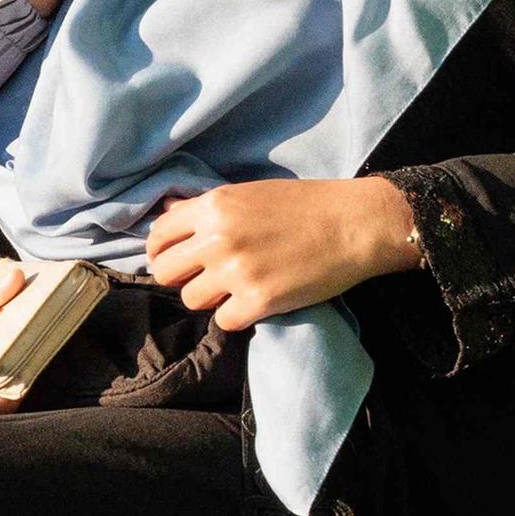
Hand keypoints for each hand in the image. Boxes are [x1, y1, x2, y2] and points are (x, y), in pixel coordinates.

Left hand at [143, 177, 419, 332]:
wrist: (355, 224)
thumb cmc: (306, 205)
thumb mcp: (248, 194)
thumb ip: (205, 208)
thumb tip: (166, 213)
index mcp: (213, 207)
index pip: (159, 236)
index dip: (161, 252)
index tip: (173, 260)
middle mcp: (217, 238)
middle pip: (166, 272)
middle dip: (181, 278)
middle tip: (204, 278)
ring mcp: (236, 271)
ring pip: (192, 300)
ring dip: (211, 298)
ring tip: (236, 288)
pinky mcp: (259, 301)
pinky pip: (224, 321)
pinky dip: (238, 316)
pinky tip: (256, 302)